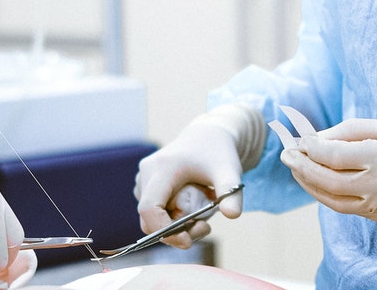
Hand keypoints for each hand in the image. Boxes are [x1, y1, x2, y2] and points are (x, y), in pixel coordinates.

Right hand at [134, 104, 263, 247]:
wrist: (209, 135)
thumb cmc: (218, 152)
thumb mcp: (229, 171)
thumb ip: (231, 193)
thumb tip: (232, 215)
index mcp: (161, 168)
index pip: (149, 209)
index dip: (164, 230)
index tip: (188, 241)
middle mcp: (147, 172)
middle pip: (149, 218)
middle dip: (174, 232)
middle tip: (205, 228)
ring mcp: (144, 178)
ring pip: (151, 217)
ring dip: (174, 226)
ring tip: (203, 216)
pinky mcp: (146, 184)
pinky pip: (153, 210)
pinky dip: (170, 218)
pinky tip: (192, 209)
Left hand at [280, 118, 376, 221]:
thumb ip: (354, 131)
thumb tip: (319, 137)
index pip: (337, 155)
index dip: (313, 148)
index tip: (299, 139)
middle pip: (331, 181)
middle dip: (303, 167)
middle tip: (287, 155)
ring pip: (336, 201)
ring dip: (311, 185)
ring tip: (296, 169)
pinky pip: (350, 209)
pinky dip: (328, 196)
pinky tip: (318, 183)